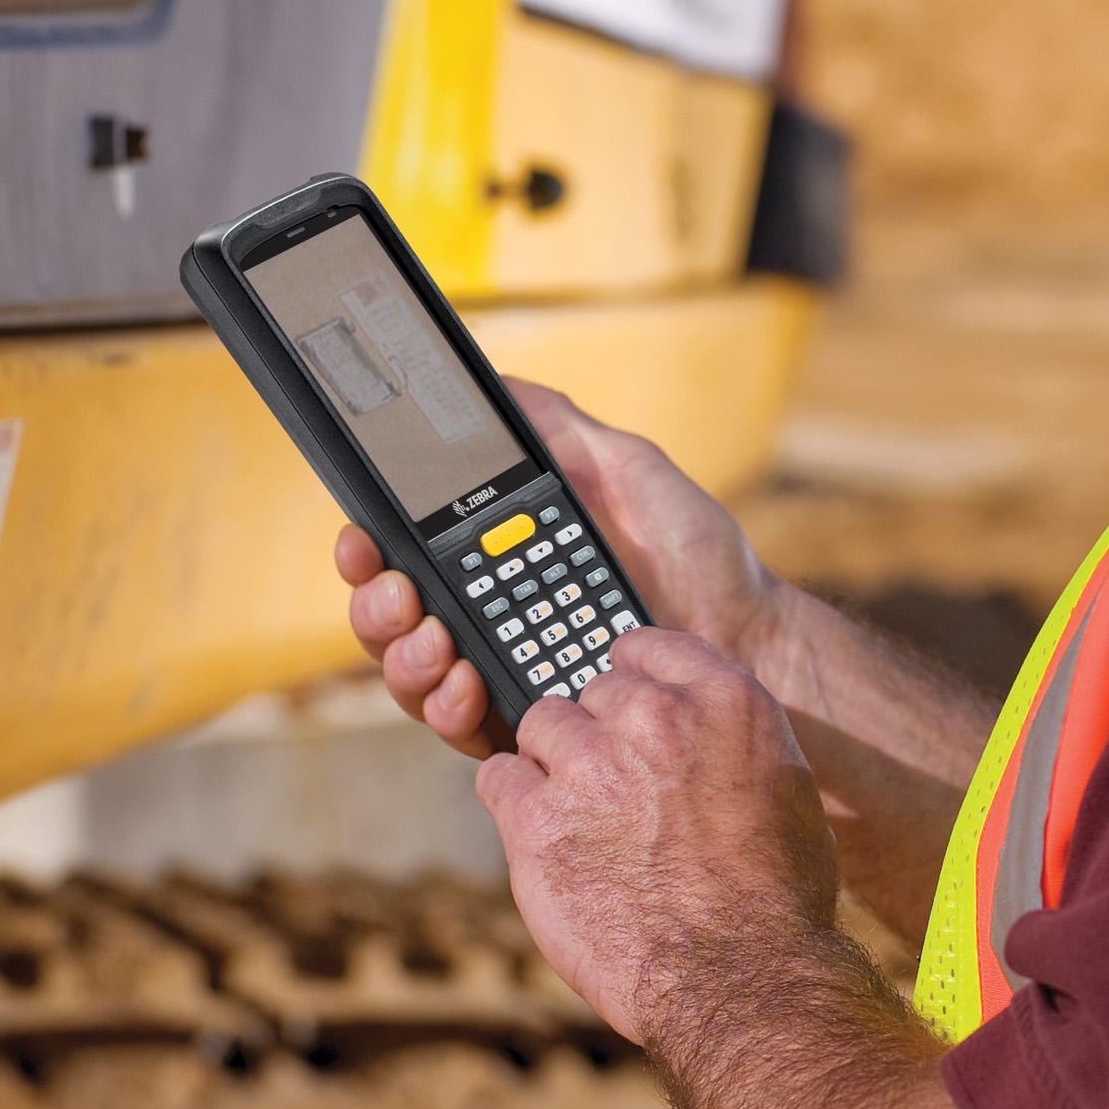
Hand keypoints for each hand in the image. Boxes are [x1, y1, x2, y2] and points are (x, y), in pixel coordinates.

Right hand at [338, 378, 780, 756]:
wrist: (746, 632)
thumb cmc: (693, 551)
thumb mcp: (626, 469)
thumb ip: (559, 429)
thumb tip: (497, 381)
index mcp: (496, 555)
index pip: (406, 552)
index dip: (368, 548)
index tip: (362, 536)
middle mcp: (486, 613)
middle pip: (392, 618)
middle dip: (376, 606)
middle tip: (402, 594)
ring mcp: (502, 670)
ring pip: (413, 676)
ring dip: (405, 659)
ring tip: (438, 642)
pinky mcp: (526, 723)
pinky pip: (461, 727)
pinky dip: (449, 708)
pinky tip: (468, 686)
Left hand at [475, 627, 841, 1045]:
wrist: (744, 979)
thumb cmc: (776, 896)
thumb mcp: (783, 786)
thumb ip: (726, 736)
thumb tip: (691, 728)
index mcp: (723, 699)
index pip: (645, 647)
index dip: (632, 680)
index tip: (628, 711)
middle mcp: (654, 718)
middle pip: (589, 692)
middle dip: (597, 734)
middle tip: (615, 791)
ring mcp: (589, 767)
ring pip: (540, 727)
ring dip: (553, 767)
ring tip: (581, 820)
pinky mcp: (535, 822)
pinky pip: (498, 777)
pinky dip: (513, 802)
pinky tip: (543, 837)